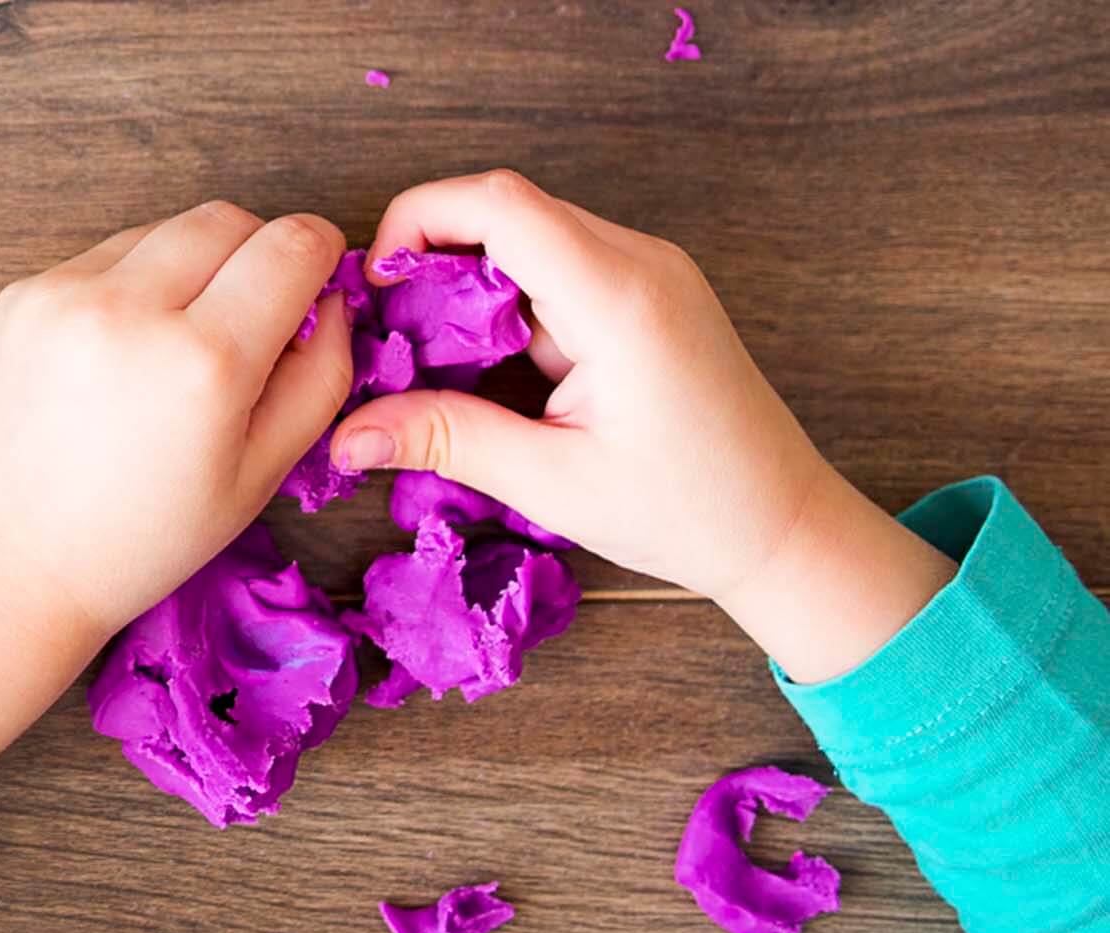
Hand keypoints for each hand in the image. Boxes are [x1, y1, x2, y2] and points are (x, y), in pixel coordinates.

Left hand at [0, 201, 352, 637]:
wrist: (4, 564)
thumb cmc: (139, 541)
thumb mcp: (259, 478)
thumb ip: (320, 378)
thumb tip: (333, 299)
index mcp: (204, 364)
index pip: (292, 244)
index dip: (319, 257)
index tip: (315, 287)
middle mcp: (130, 311)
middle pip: (228, 219)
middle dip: (257, 254)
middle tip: (249, 323)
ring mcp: (63, 296)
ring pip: (163, 231)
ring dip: (190, 269)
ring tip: (173, 352)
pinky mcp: (18, 297)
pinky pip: (102, 259)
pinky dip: (128, 289)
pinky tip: (116, 362)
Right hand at [330, 170, 953, 681]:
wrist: (786, 528)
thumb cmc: (687, 512)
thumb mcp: (552, 482)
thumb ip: (444, 440)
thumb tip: (345, 434)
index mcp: (619, 299)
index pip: (499, 204)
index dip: (418, 222)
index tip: (376, 286)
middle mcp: (640, 263)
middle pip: (508, 208)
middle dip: (431, 255)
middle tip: (390, 332)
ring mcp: (651, 271)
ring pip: (530, 234)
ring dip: (467, 279)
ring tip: (431, 356)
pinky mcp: (650, 292)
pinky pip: (558, 265)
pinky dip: (506, 298)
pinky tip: (486, 363)